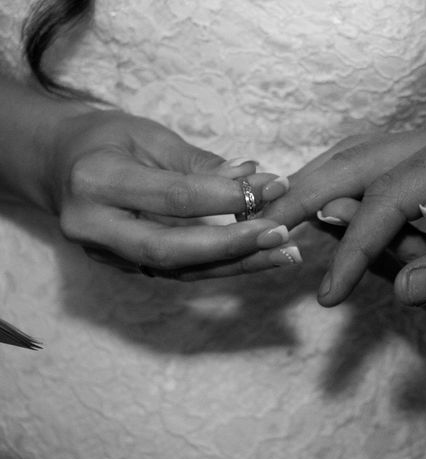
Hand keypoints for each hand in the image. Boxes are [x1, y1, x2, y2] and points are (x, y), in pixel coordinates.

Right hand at [47, 109, 296, 278]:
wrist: (58, 165)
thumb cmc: (106, 141)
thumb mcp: (149, 136)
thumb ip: (199, 162)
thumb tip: (252, 177)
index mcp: (95, 182)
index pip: (175, 197)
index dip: (229, 195)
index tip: (274, 186)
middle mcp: (94, 227)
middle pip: (172, 248)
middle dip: (232, 244)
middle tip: (281, 234)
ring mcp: (107, 254)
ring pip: (180, 269)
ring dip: (237, 264)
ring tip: (284, 254)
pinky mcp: (124, 267)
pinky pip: (179, 272)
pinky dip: (222, 265)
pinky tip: (258, 257)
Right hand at [268, 112, 425, 309]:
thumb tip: (405, 288)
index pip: (389, 197)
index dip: (355, 248)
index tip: (329, 293)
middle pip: (358, 157)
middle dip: (308, 191)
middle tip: (264, 220)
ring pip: (363, 152)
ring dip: (320, 181)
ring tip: (282, 208)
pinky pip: (381, 163)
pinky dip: (345, 181)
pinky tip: (326, 197)